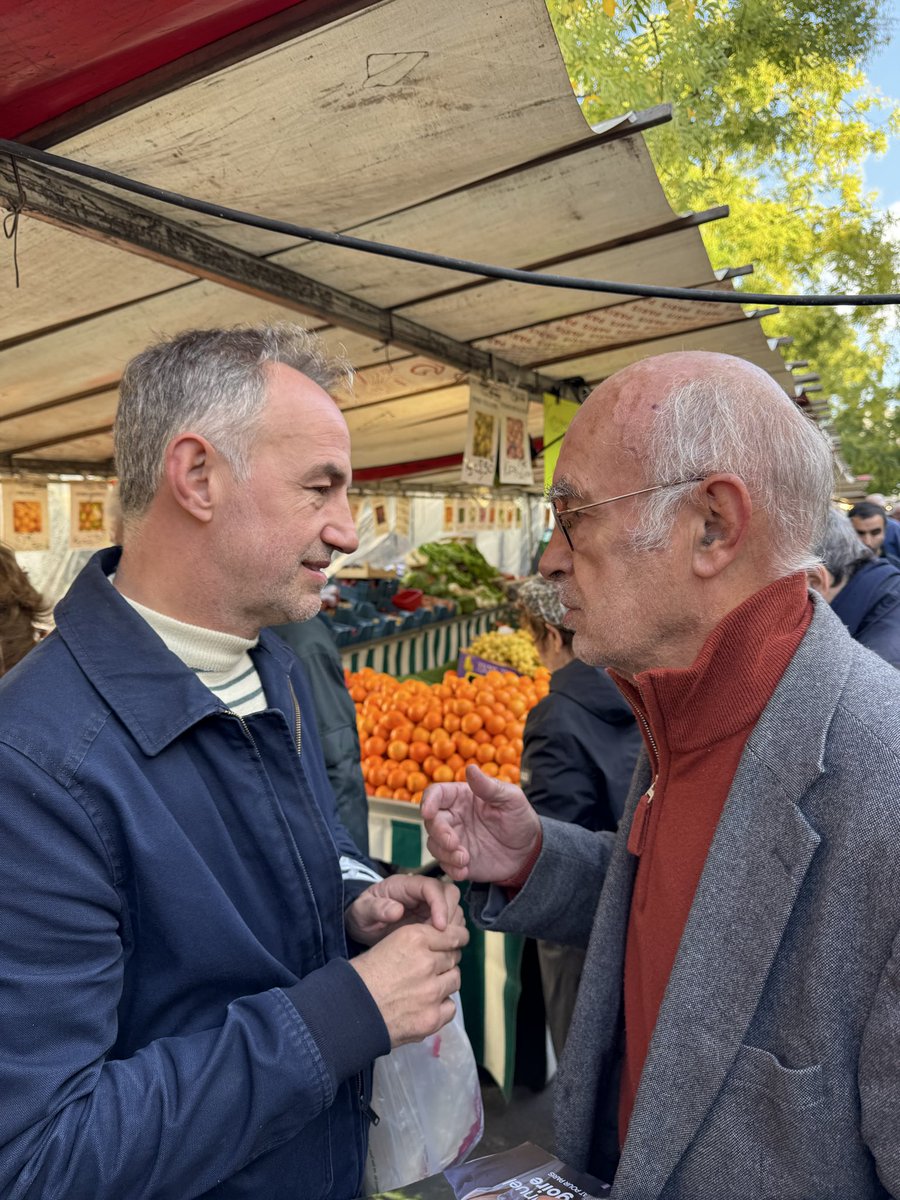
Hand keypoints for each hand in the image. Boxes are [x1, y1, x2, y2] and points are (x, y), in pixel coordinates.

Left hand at [345, 874, 464, 945]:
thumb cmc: (362, 914)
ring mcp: (429, 905)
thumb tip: (396, 911)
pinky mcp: (432, 919)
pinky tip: (440, 947)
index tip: (439, 926)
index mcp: (405, 885)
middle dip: (450, 915)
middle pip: (450, 894)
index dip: (440, 905)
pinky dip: (450, 934)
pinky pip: (451, 923)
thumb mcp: (362, 910)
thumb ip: (376, 908)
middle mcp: (421, 892)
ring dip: (453, 926)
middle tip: (441, 937)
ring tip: (439, 944)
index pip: (432, 887)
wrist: (362, 923)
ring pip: (455, 908)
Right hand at [350, 918, 468, 1045]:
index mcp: (415, 938)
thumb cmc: (361, 976)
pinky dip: (442, 1006)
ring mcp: (432, 991)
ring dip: (445, 982)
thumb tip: (438, 946)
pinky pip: (450, 1007)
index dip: (457, 938)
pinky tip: (427, 1006)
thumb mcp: (387, 944)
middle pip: (454, 958)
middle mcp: (428, 961)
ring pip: (455, 980)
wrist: (347, 1010)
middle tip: (433, 969)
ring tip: (428, 988)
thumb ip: (417, 944)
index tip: (459, 941)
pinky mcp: (432, 1017)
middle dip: (446, 961)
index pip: (452, 935)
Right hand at [420, 763, 540, 882]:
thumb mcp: (511, 799)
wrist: (529, 852)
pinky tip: (464, 870)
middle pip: (431, 821)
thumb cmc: (520, 819)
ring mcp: (455, 840)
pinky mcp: (459, 860)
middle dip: (438, 832)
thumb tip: (470, 768)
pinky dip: (451, 869)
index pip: (436, 794)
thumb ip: (489, 786)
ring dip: (444, 853)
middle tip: (454, 843)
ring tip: (464, 859)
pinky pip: (445, 865)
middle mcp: (454, 817)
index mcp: (462, 797)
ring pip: (434, 844)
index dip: (428, 801)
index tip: (427, 812)